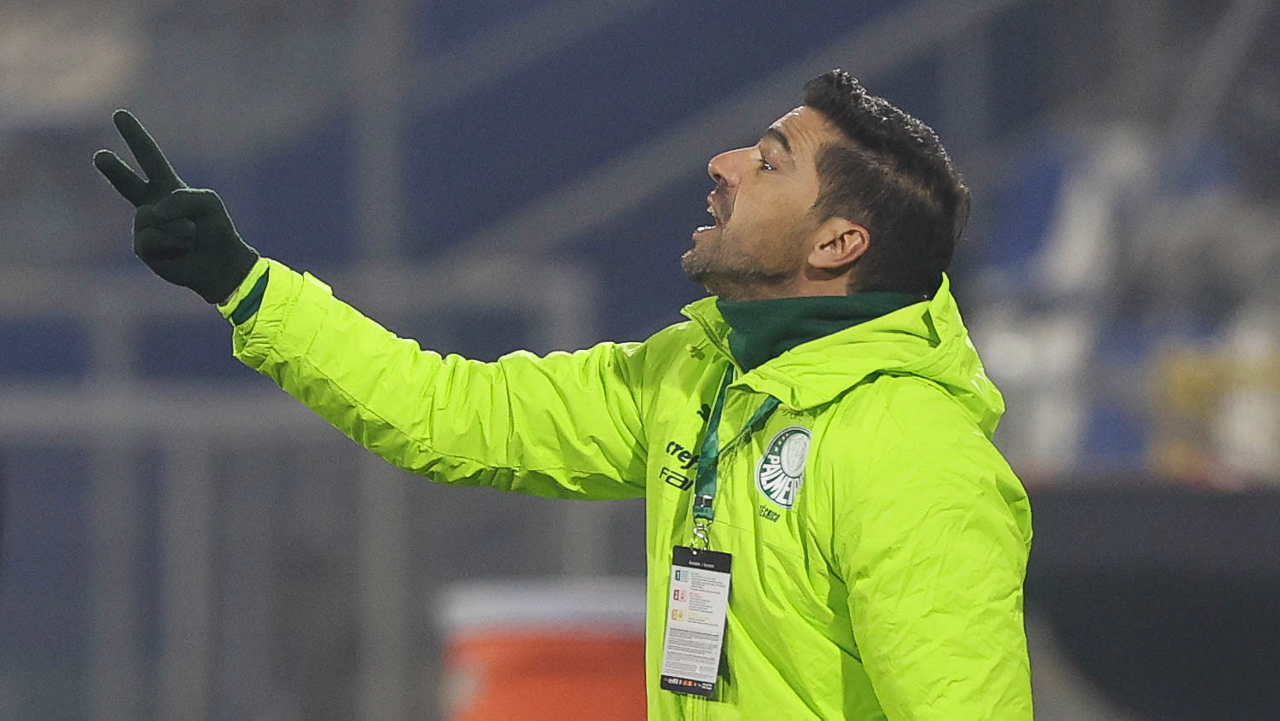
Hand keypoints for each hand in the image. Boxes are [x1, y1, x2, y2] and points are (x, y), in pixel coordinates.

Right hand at [94, 110, 257, 303]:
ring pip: (152, 217)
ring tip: (190, 237)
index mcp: (167, 187)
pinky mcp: (142, 247)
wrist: (219, 263)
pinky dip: (173, 243)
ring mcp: (144, 225)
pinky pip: (153, 237)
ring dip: (179, 228)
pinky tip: (181, 249)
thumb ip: (182, 199)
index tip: (119, 115)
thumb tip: (154, 213)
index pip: (149, 157)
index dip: (134, 136)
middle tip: (101, 156)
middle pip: (127, 182)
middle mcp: (151, 203)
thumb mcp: (208, 202)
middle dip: (114, 169)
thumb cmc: (215, 229)